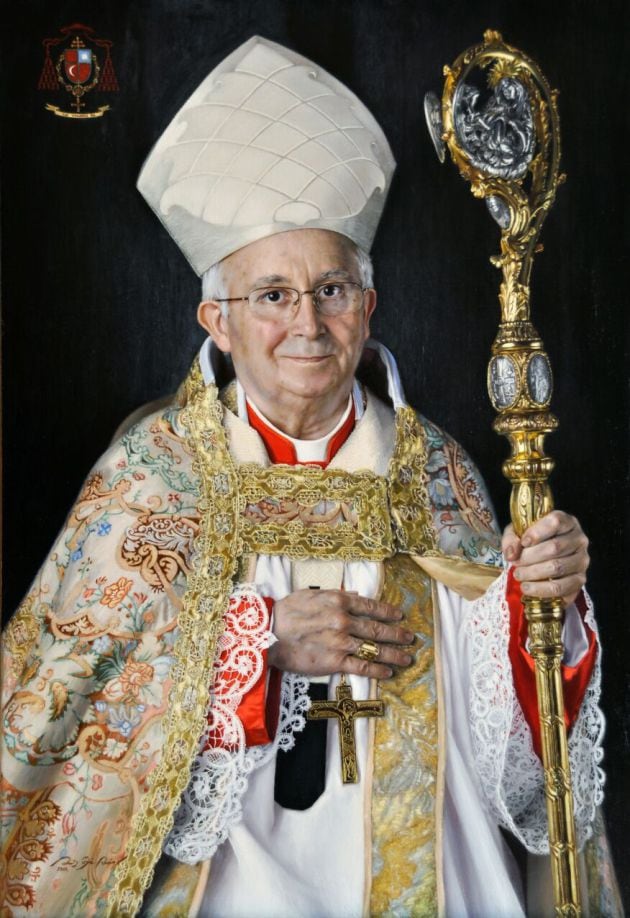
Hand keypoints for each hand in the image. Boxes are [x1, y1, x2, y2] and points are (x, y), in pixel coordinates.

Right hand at [268, 589, 414, 679]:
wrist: (268, 633)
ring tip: (406, 658)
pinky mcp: (335, 661)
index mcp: (339, 601)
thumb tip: (356, 594)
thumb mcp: (312, 594)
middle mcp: (344, 620)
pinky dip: (377, 670)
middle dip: (397, 634)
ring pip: (374, 649)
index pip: (371, 606)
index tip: (399, 616)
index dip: (388, 612)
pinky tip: (388, 673)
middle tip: (410, 638)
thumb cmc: (287, 611)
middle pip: (377, 628)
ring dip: (394, 654)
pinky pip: (362, 667)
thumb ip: (336, 595)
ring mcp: (341, 642)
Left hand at [502, 510, 589, 605]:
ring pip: (557, 567)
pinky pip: (561, 587)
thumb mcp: (518, 533)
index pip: (556, 522)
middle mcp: (579, 540)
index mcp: (567, 522)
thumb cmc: (532, 542)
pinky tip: (527, 588)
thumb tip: (511, 554)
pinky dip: (540, 589)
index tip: (523, 542)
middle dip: (530, 557)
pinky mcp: (580, 580)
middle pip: (555, 547)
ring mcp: (582, 560)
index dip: (537, 532)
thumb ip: (512, 539)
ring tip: (518, 575)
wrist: (544, 561)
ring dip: (533, 573)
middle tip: (516, 563)